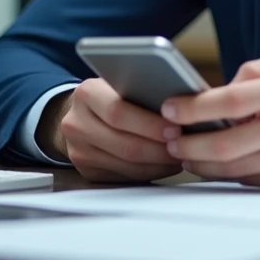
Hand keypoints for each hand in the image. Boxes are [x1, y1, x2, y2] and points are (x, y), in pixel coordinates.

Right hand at [38, 78, 182, 183]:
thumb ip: (142, 89)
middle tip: (183, 147)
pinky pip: (124, 176)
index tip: (176, 129)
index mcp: (86, 93)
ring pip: (126, 165)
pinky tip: (165, 165)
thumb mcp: (121, 83)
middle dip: (159, 149)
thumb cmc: (113, 94)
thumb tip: (183, 106)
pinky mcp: (86, 170)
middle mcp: (76, 124)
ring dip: (158, 164)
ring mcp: (78, 150)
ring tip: (180, 156)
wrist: (82, 112)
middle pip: (124, 144)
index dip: (149, 124)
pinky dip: (149, 172)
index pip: (118, 112)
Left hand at [161, 49, 259, 190]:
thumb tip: (220, 87)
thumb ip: (258, 69)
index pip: (230, 100)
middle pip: (225, 143)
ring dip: (202, 164)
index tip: (170, 109)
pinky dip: (231, 174)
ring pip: (234, 168)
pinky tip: (219, 165)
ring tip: (187, 154)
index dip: (193, 108)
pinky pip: (253, 181)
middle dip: (189, 144)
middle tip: (170, 140)